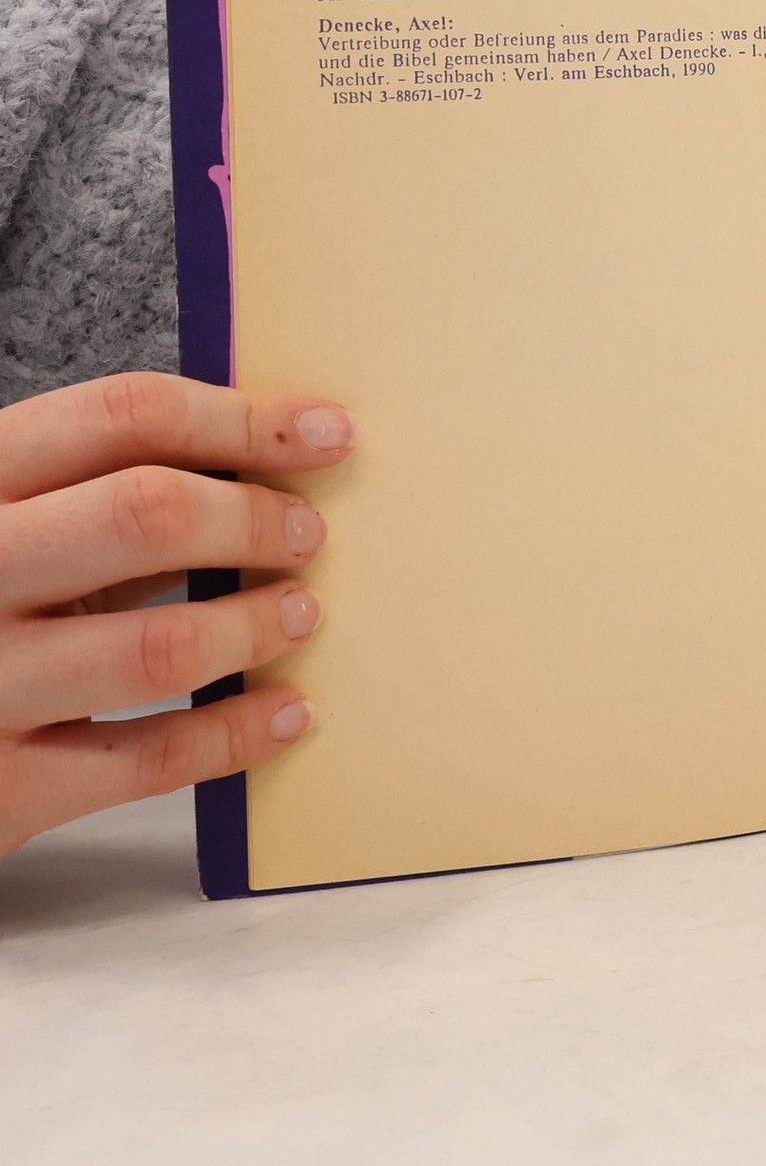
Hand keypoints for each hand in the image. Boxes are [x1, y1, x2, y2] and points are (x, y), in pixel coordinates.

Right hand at [0, 372, 352, 857]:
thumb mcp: (9, 529)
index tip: (329, 432)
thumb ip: (96, 495)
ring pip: (158, 645)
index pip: (120, 415)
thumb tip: (272, 464)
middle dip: (253, 517)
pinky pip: (150, 756)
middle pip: (145, 513)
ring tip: (301, 614)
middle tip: (307, 534)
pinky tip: (287, 710)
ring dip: (257, 625)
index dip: (242, 417)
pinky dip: (239, 731)